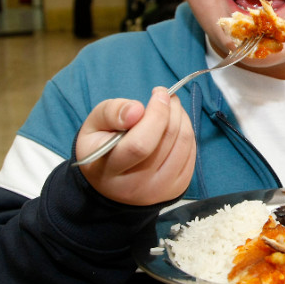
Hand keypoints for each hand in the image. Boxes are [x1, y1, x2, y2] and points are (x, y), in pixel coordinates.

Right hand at [75, 88, 195, 205]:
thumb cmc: (100, 147)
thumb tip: (137, 110)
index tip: (158, 93)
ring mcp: (158, 191)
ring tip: (171, 107)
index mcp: (109, 170)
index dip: (156, 114)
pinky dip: (188, 132)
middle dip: (171, 109)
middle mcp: (135, 186)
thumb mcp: (93, 126)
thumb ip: (111, 113)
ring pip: (183, 145)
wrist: (110, 184)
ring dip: (182, 118)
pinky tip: (176, 125)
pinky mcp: (176, 189)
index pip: (141, 144)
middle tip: (166, 95)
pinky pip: (191, 154)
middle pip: (166, 141)